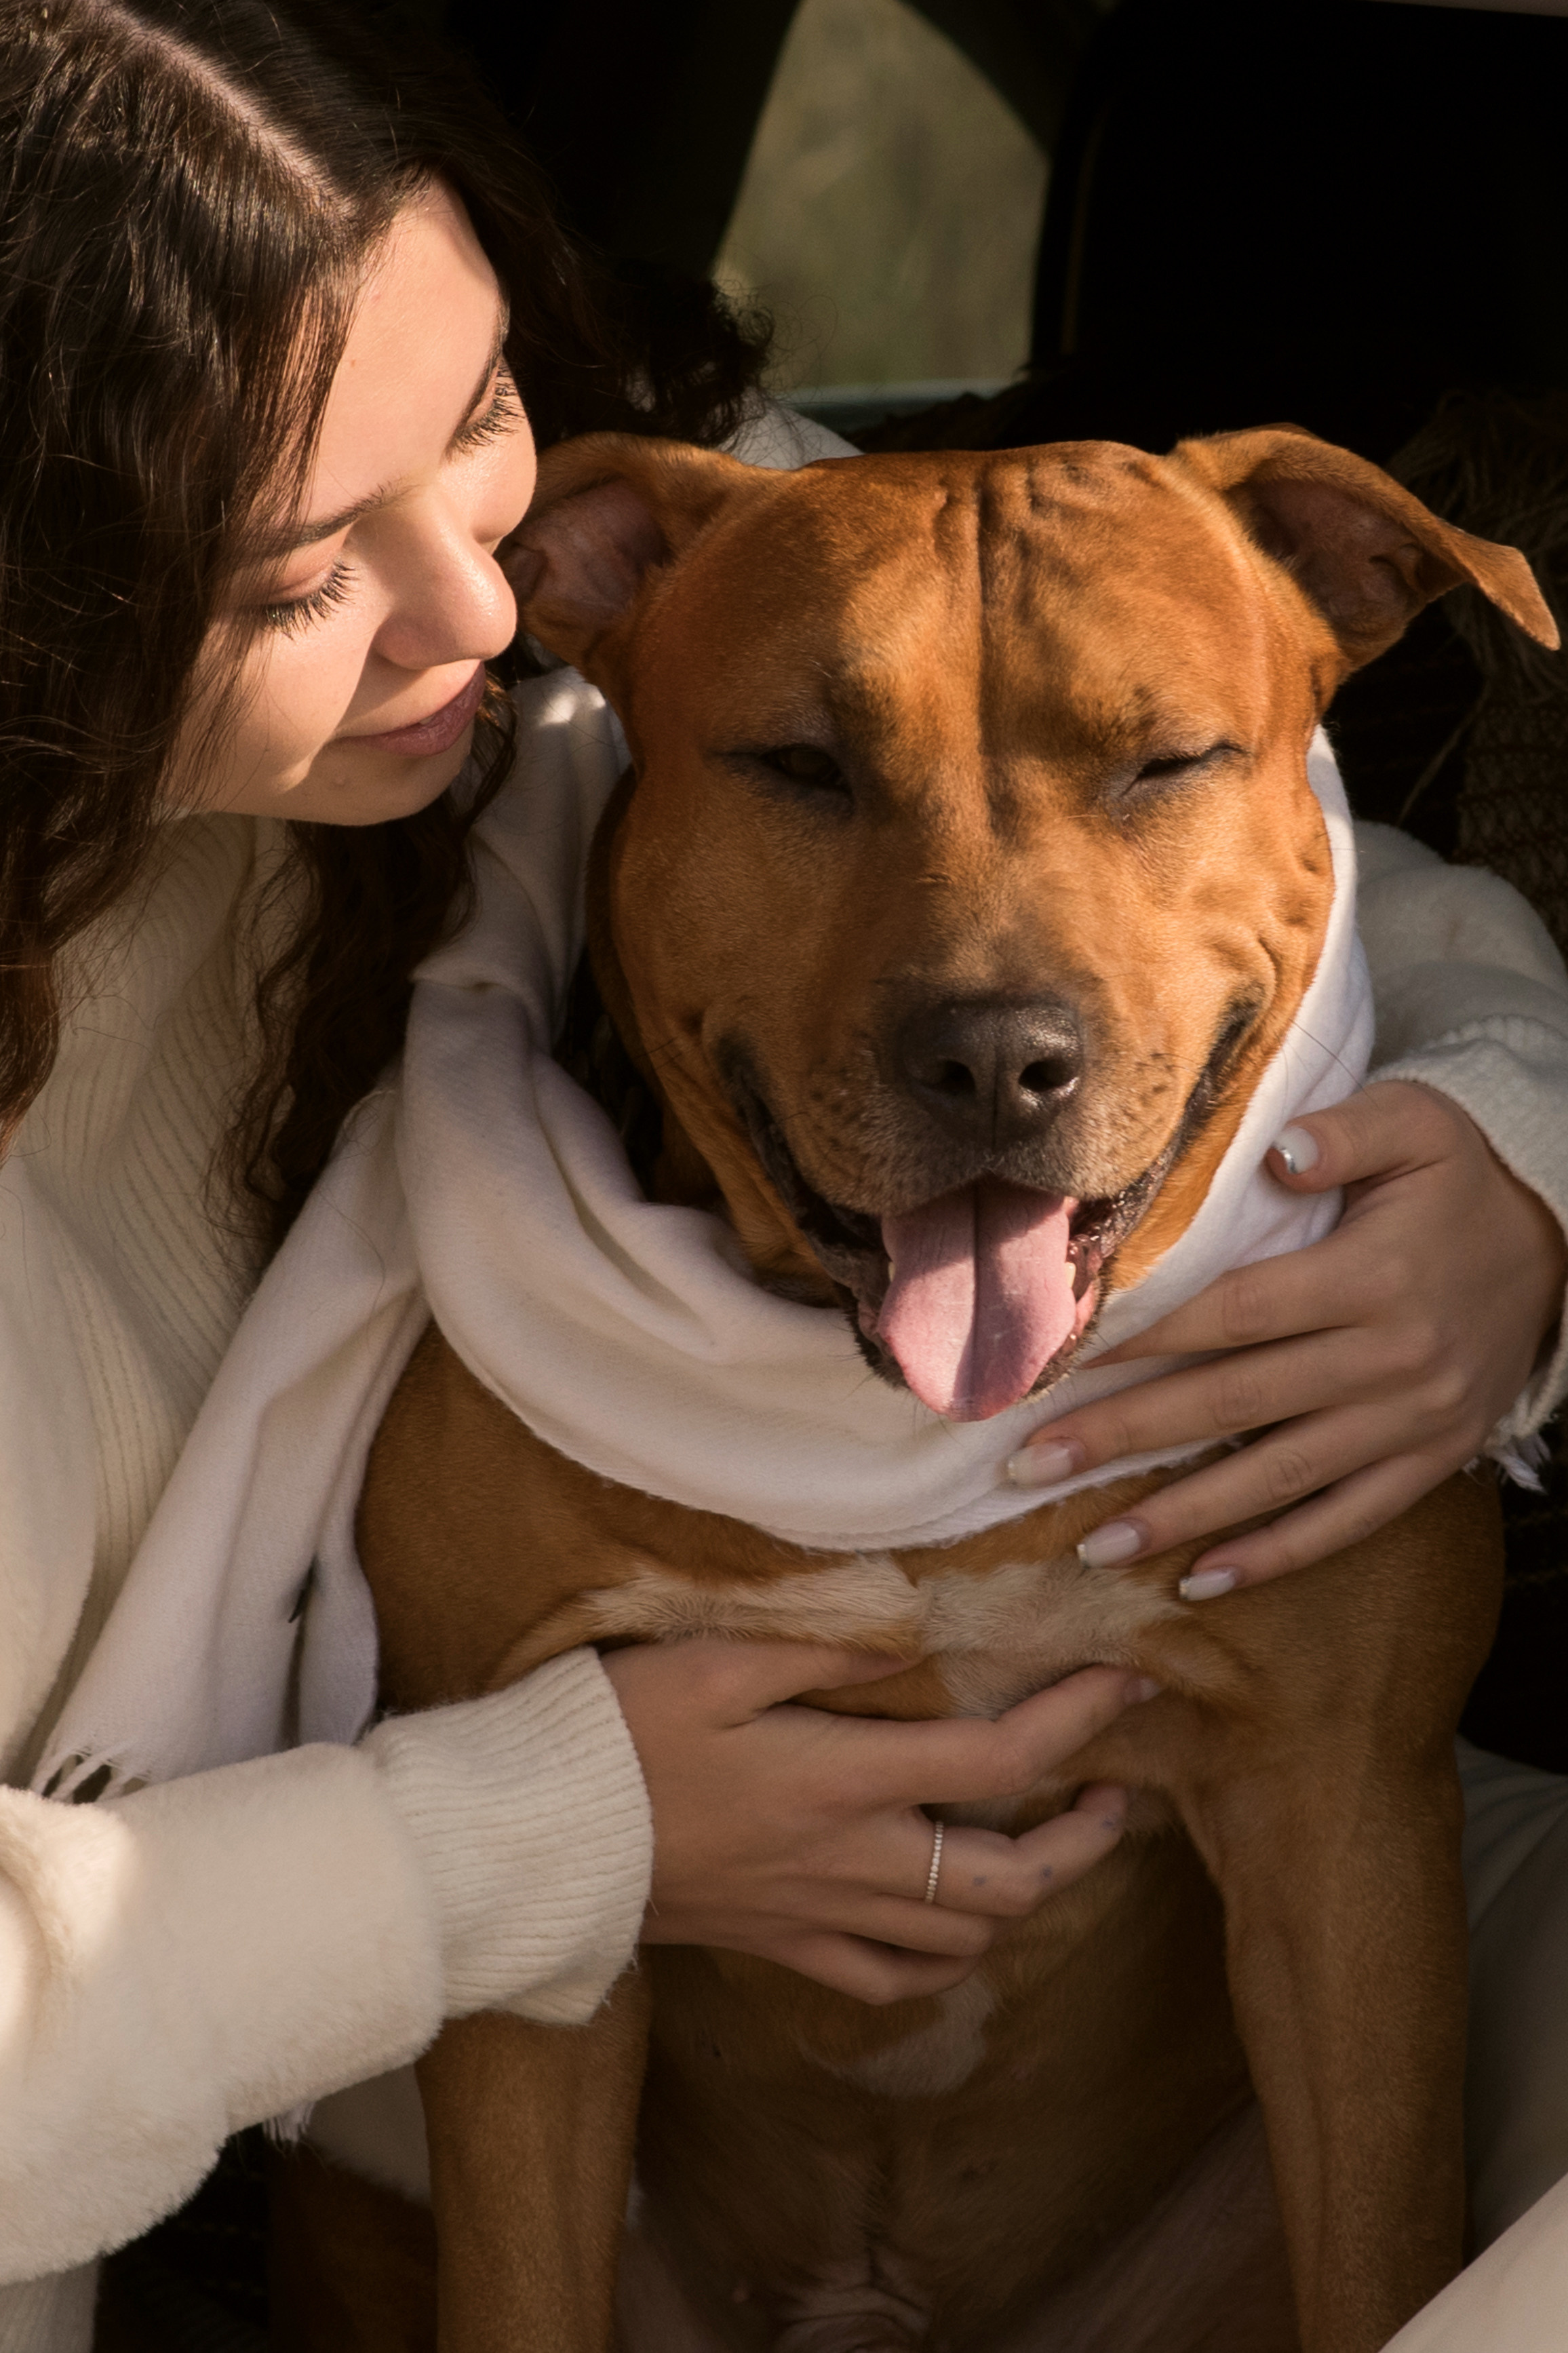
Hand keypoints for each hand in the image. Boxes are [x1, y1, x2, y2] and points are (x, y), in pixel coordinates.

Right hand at [603, 1639, 1145, 2004]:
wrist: (541, 1841)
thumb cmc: (619, 1734)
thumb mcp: (716, 1660)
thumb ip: (826, 1649)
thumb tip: (916, 1631)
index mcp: (844, 1779)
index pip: (998, 1763)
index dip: (1077, 1722)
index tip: (1126, 1681)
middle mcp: (851, 1860)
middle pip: (1010, 1881)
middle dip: (1082, 1843)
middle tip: (1110, 1793)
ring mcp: (818, 1915)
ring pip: (964, 1942)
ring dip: (1023, 1900)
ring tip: (1044, 1848)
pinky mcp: (781, 1946)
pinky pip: (888, 1982)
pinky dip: (940, 1961)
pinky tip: (948, 1925)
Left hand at [1011, 1083, 1564, 1597]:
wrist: (1559, 1255)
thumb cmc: (1459, 1183)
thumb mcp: (1419, 1123)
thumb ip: (1346, 1130)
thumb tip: (1276, 1153)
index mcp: (1371, 1277)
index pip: (1233, 1314)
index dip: (1143, 1340)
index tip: (1059, 1363)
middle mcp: (1390, 1360)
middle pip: (1234, 1404)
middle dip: (1124, 1438)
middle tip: (1029, 1466)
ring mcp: (1411, 1423)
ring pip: (1277, 1478)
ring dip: (1181, 1517)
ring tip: (1092, 1546)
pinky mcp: (1428, 1463)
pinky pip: (1344, 1521)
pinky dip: (1274, 1556)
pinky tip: (1201, 1582)